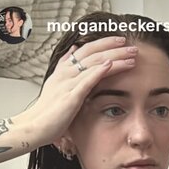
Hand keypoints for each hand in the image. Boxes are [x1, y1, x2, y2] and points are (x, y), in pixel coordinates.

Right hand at [20, 37, 138, 146]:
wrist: (35, 127)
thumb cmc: (48, 111)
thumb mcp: (56, 84)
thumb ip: (64, 67)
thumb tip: (72, 51)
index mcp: (64, 70)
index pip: (86, 49)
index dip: (104, 43)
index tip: (120, 41)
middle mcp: (66, 73)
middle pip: (93, 53)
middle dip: (114, 48)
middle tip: (133, 47)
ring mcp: (68, 84)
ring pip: (94, 64)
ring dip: (115, 58)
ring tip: (131, 56)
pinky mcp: (70, 97)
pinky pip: (86, 81)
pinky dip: (98, 71)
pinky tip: (111, 65)